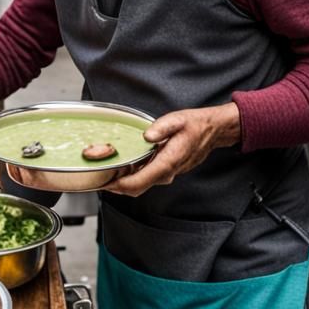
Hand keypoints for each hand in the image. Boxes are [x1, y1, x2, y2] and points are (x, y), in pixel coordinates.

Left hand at [104, 102, 240, 197]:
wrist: (212, 132)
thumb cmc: (195, 126)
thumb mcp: (178, 120)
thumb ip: (161, 127)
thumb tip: (147, 135)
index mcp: (167, 162)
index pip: (139, 182)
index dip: (119, 185)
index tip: (104, 182)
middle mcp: (166, 172)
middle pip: (136, 188)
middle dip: (115, 187)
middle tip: (97, 179)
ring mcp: (166, 174)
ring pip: (140, 185)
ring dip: (122, 182)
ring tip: (105, 173)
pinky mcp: (165, 172)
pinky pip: (146, 179)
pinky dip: (132, 177)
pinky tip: (121, 167)